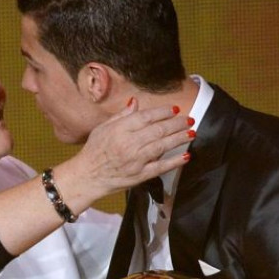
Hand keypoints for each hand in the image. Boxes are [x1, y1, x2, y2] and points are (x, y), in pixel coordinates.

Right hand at [64, 99, 191, 203]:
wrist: (87, 176)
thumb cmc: (93, 151)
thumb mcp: (103, 128)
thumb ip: (121, 115)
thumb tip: (135, 102)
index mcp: (120, 130)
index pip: (146, 117)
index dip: (163, 112)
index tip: (175, 109)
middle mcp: (129, 144)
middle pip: (158, 130)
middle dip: (176, 123)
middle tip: (189, 119)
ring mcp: (135, 160)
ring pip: (162, 146)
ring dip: (179, 138)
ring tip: (191, 132)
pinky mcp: (139, 175)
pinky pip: (160, 167)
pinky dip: (174, 162)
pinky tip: (185, 156)